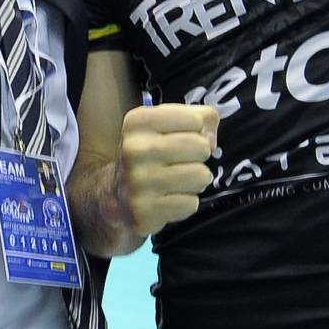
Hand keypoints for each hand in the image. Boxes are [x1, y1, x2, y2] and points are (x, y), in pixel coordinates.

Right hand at [117, 103, 218, 234]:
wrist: (117, 197)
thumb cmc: (151, 156)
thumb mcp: (167, 125)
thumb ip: (200, 117)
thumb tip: (211, 140)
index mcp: (139, 121)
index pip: (196, 120)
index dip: (197, 131)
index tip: (180, 139)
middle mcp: (135, 149)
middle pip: (201, 147)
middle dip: (199, 157)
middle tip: (180, 163)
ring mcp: (138, 181)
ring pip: (200, 176)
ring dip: (195, 181)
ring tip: (176, 181)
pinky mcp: (144, 210)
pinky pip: (191, 203)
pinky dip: (185, 203)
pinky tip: (169, 199)